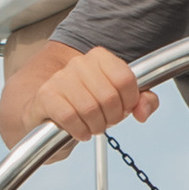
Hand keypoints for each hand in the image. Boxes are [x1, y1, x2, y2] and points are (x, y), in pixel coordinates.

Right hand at [0, 40, 158, 157]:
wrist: (48, 115)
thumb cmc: (87, 105)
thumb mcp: (120, 102)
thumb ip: (143, 101)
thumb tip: (143, 111)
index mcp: (99, 58)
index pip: (126, 78)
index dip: (129, 101)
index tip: (123, 108)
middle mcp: (78, 63)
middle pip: (109, 96)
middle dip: (112, 118)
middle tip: (105, 121)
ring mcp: (59, 79)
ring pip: (90, 108)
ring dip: (95, 127)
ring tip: (91, 126)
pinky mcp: (45, 96)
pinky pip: (70, 117)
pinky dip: (79, 130)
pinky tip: (79, 131)